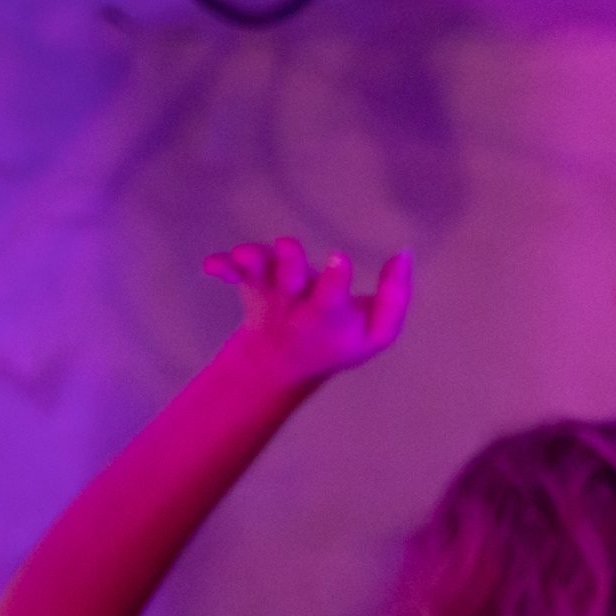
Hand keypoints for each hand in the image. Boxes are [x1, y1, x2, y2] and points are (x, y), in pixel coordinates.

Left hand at [202, 238, 411, 388]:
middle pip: (289, 281)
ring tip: (244, 256)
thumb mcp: (376, 333)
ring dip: (251, 262)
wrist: (277, 367)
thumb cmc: (335, 342)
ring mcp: (268, 293)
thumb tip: (405, 252)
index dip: (337, 278)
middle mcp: (295, 304)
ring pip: (258, 274)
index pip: (334, 296)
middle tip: (288, 248)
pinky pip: (230, 273)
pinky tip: (211, 265)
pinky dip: (221, 267)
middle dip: (289, 263)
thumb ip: (396, 297)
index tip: (341, 258)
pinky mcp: (248, 284)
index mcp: (328, 314)